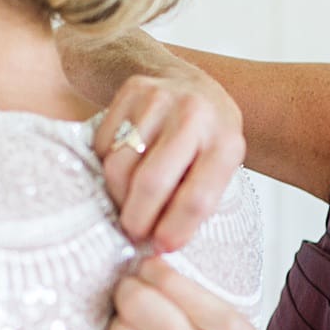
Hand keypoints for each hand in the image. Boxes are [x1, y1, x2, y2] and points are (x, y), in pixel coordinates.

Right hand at [91, 72, 244, 252]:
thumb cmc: (208, 138)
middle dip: (137, 218)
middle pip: (151, 182)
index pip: (196, 197)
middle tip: (135, 233)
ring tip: (130, 203)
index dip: (175, 228)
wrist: (193, 83)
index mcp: (225, 142)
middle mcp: (194, 116)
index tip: (161, 246)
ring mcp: (159, 99)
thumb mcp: (219, 168)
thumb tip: (160, 242)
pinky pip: (104, 146)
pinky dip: (108, 167)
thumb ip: (195, 202)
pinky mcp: (130, 92)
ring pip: (119, 166)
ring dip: (119, 196)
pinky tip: (125, 168)